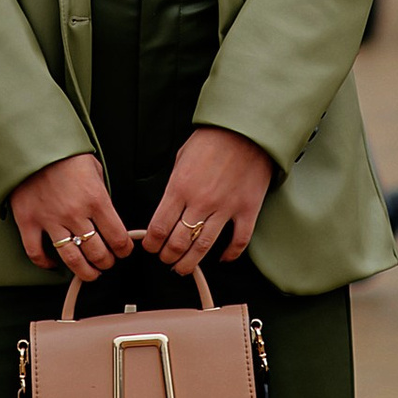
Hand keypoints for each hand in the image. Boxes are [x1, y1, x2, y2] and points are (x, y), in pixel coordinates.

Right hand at [8, 151, 132, 277]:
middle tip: (107, 261)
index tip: (124, 251)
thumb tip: (108, 217)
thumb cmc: (64, 154)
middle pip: (97, 253)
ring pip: (72, 259)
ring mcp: (50, 220)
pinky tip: (53, 264)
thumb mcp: (95, 170)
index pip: (117, 237)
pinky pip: (36, 253)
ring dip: (85, 271)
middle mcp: (74, 213)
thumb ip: (102, 195)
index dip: (124, 249)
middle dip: (107, 262)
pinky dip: (46, 263)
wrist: (32, 143)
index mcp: (95, 199)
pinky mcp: (29, 222)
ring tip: (90, 272)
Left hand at [143, 125, 273, 274]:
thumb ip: (175, 183)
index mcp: (180, 187)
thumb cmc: (213, 138)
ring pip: (203, 248)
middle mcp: (201, 202)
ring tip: (183, 268)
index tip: (150, 247)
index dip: (151, 244)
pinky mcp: (247, 210)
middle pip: (178, 243)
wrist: (248, 129)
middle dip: (168, 256)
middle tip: (165, 259)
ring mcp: (226, 208)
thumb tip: (169, 205)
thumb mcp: (182, 157)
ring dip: (190, 263)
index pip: (159, 227)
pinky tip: (222, 258)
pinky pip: (238, 241)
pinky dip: (230, 254)